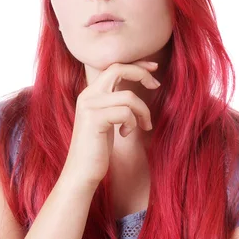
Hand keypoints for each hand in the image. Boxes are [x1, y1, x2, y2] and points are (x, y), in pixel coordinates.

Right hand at [62, 60, 159, 187]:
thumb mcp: (108, 119)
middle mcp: (88, 95)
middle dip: (141, 74)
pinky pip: (125, 112)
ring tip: (143, 126)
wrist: (81, 172)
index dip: (136, 65)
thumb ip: (116, 101)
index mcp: (91, 93)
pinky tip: (125, 134)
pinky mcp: (94, 119)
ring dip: (143, 112)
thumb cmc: (98, 148)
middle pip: (118, 69)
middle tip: (156, 85)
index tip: (154, 68)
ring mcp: (89, 106)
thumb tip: (138, 86)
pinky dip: (132, 123)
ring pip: (129, 97)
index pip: (115, 67)